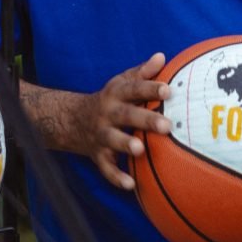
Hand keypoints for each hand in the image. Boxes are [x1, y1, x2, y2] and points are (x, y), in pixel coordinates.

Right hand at [82, 52, 172, 190]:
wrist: (73, 120)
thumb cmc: (110, 100)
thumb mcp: (121, 82)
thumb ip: (142, 72)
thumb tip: (161, 56)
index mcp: (116, 94)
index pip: (134, 88)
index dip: (150, 88)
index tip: (168, 89)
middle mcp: (107, 113)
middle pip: (127, 115)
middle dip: (146, 120)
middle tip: (167, 126)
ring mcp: (101, 134)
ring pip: (113, 140)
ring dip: (125, 144)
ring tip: (140, 150)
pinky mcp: (98, 154)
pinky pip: (106, 168)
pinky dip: (116, 177)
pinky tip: (131, 185)